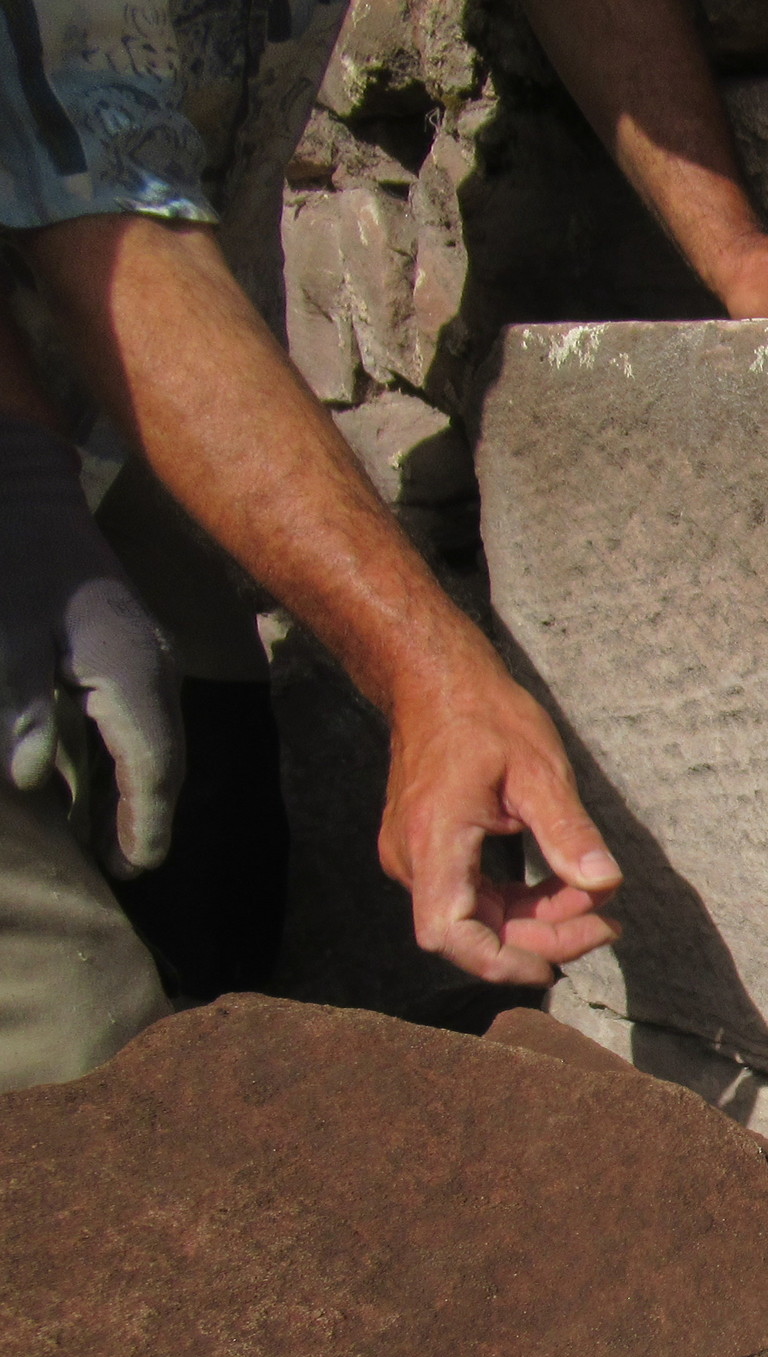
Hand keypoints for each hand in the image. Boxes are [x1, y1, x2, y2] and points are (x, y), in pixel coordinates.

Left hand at [0, 419, 182, 876]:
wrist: (23, 486)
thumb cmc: (10, 559)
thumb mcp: (2, 636)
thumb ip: (16, 710)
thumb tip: (28, 781)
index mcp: (127, 672)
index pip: (150, 766)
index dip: (142, 823)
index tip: (135, 870)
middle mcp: (151, 670)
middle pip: (162, 761)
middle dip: (144, 817)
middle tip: (125, 870)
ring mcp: (145, 657)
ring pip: (153, 742)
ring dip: (134, 791)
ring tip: (111, 842)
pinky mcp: (126, 647)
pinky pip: (138, 720)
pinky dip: (124, 759)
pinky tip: (100, 781)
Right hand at [377, 665, 622, 985]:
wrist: (438, 682)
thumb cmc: (486, 716)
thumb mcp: (539, 770)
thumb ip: (568, 832)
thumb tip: (605, 883)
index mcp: (432, 843)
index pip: (452, 934)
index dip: (502, 963)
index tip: (558, 966)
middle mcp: (413, 860)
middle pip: (474, 933)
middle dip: (543, 937)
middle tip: (607, 924)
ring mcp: (418, 858)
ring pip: (479, 918)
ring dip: (538, 919)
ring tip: (596, 901)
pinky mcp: (433, 853)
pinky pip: (476, 897)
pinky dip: (522, 901)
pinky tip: (566, 888)